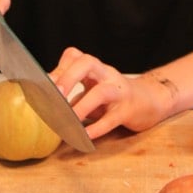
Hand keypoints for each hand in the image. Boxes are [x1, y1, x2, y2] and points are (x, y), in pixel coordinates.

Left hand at [50, 48, 174, 140]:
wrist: (150, 101)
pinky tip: (84, 136)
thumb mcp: (93, 89)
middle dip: (68, 76)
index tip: (42, 86)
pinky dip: (97, 128)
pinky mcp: (129, 110)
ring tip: (67, 121)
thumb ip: (73, 93)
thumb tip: (42, 104)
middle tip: (54, 95)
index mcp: (95, 68)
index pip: (75, 56)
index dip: (58, 68)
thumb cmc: (114, 97)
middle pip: (88, 62)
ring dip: (82, 107)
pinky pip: (112, 118)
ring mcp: (119, 91)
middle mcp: (107, 74)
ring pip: (102, 91)